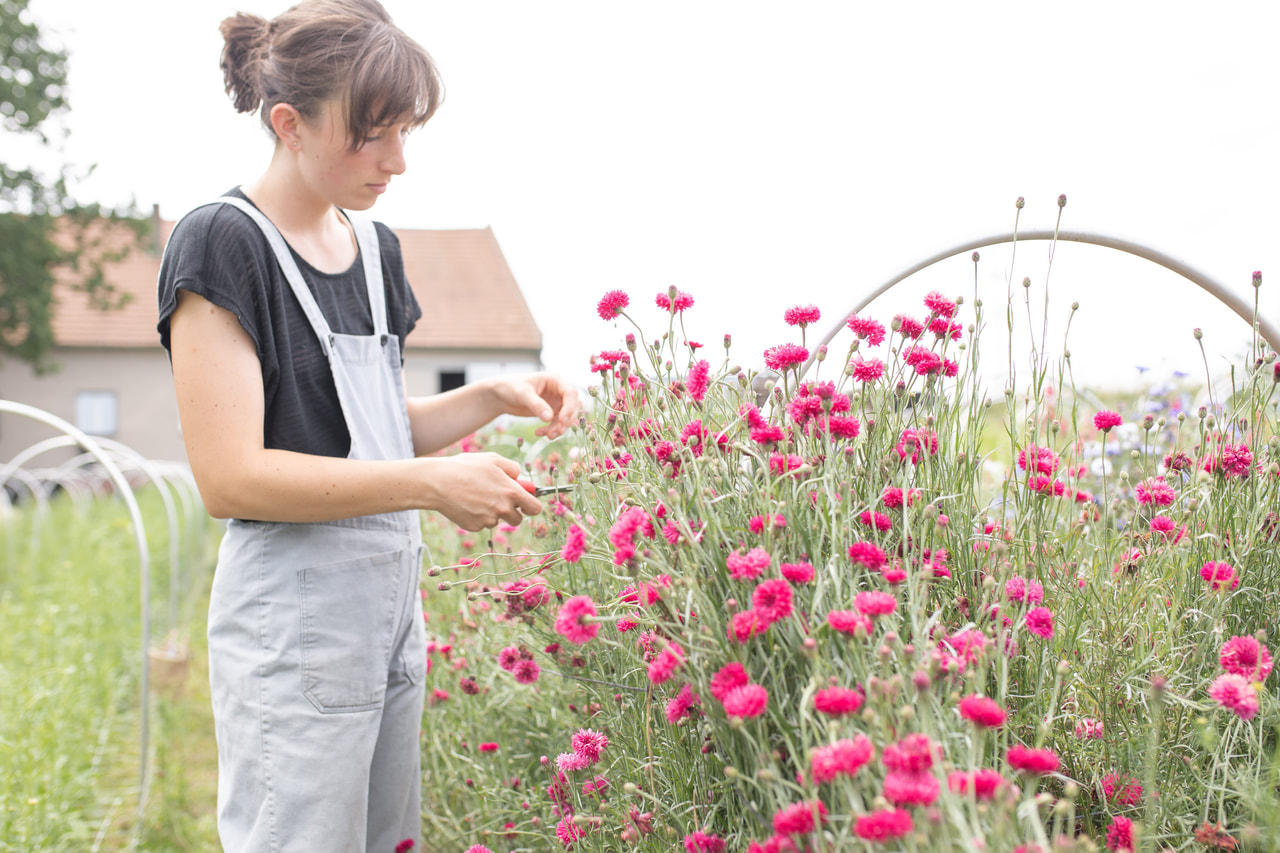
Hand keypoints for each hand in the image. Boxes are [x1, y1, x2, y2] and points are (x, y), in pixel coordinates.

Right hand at [424, 452, 542, 530]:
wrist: (438, 482)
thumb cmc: (466, 467)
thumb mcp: (493, 459)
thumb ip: (512, 468)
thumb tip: (520, 479)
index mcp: (511, 492)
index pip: (535, 508)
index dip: (531, 505)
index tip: (526, 502)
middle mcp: (502, 509)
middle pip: (517, 519)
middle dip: (512, 511)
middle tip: (499, 499)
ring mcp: (488, 520)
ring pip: (498, 520)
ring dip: (493, 512)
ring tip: (476, 496)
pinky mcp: (474, 527)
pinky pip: (482, 523)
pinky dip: (477, 516)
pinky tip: (467, 503)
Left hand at [489, 373, 580, 438]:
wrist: (500, 395)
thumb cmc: (509, 388)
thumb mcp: (522, 394)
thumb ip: (536, 404)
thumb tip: (549, 418)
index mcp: (554, 380)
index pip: (571, 393)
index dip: (570, 408)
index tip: (562, 421)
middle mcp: (558, 390)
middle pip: (573, 406)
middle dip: (567, 421)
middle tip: (555, 432)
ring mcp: (556, 401)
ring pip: (567, 417)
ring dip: (560, 428)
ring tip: (547, 436)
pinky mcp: (551, 411)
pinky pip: (558, 423)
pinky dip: (551, 429)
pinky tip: (539, 433)